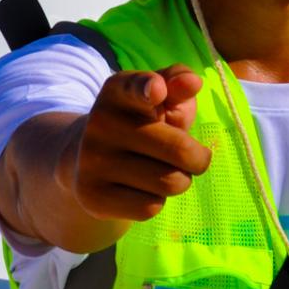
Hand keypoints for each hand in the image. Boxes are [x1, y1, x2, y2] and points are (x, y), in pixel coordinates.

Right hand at [63, 64, 212, 221]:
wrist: (90, 160)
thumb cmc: (142, 123)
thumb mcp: (161, 97)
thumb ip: (179, 81)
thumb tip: (193, 83)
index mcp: (118, 91)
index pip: (135, 87)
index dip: (148, 88)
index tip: (157, 91)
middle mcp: (100, 122)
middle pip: (179, 150)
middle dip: (198, 159)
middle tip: (193, 158)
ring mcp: (92, 160)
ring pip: (170, 183)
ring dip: (179, 181)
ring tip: (163, 171)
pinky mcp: (92, 196)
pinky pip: (150, 207)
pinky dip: (156, 201)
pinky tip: (141, 189)